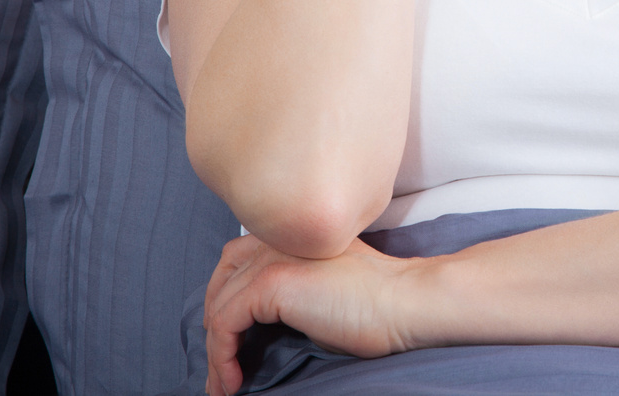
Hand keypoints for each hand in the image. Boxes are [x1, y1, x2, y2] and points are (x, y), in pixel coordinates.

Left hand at [202, 232, 431, 395]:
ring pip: (219, 308)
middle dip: (215, 326)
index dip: (226, 298)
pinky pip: (225, 324)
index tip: (231, 338)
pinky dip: (222, 357)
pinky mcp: (271, 283)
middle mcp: (278, 240)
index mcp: (294, 237)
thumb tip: (262, 327)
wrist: (404, 302)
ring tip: (224, 386)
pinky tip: (234, 380)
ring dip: (216, 352)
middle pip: (221, 281)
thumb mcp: (326, 288)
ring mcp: (273, 259)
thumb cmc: (378, 304)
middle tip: (222, 367)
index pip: (237, 260)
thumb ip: (294, 291)